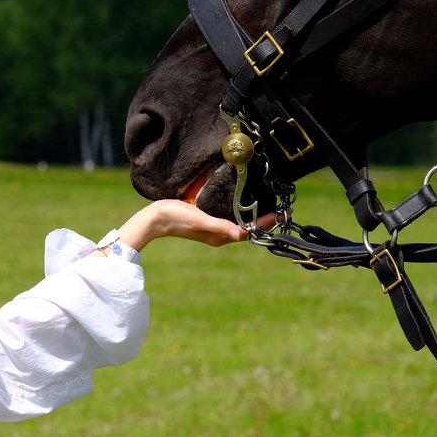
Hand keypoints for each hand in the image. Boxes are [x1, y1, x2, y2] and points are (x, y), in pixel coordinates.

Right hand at [113, 200, 277, 251]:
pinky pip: (228, 213)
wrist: (155, 217)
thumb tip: (240, 233)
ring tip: (269, 203)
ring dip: (253, 213)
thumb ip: (218, 225)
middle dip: (263, 219)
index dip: (264, 224)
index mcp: (219, 237)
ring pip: (239, 220)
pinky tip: (244, 199)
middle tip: (281, 208)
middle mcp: (219, 233)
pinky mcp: (208, 216)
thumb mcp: (199, 219)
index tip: (279, 215)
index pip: (248, 231)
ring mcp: (214, 225)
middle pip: (247, 227)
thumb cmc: (176, 218)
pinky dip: (239, 207)